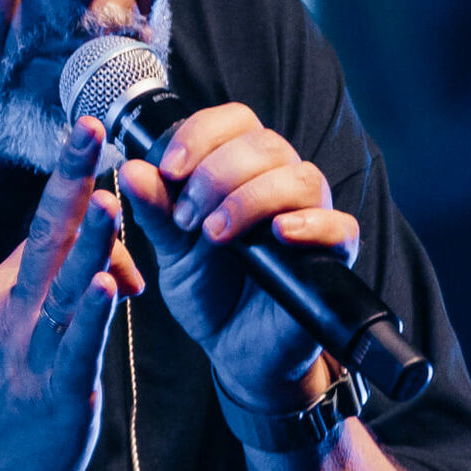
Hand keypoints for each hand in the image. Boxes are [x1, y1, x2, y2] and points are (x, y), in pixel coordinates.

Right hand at [0, 116, 140, 470]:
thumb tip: (101, 267)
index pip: (46, 228)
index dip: (75, 185)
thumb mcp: (20, 338)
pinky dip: (90, 313)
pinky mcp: (55, 389)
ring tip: (107, 198)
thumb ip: (57, 298)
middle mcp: (14, 309)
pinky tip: (106, 286)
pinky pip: (75, 345)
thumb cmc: (2, 408)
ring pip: (63, 283)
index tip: (89, 130)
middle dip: (70, 178)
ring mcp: (31, 349)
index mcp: (5, 292)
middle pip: (45, 233)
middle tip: (89, 126)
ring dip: (86, 240)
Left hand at [120, 102, 356, 409]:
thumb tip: (131, 170)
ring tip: (216, 234)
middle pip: (266, 144)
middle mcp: (280, 182)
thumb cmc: (208, 290)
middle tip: (188, 217)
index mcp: (242, 169)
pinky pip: (339, 225)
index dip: (202, 134)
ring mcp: (310, 216)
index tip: (170, 169)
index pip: (235, 121)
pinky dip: (310, 224)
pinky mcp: (333, 256)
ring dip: (252, 198)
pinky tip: (279, 234)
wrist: (233, 349)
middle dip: (218, 174)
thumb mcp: (172, 250)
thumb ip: (156, 212)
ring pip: (300, 177)